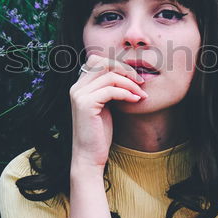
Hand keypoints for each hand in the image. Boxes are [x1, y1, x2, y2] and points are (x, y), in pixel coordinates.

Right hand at [69, 53, 148, 169]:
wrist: (89, 157)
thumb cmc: (99, 133)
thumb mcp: (106, 106)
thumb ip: (110, 89)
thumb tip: (128, 73)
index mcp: (80, 86)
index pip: (98, 60)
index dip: (118, 64)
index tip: (134, 77)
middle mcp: (76, 88)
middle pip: (103, 62)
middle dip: (125, 69)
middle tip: (140, 81)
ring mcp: (79, 95)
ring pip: (109, 76)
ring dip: (130, 83)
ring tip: (141, 94)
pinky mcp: (85, 105)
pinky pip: (111, 90)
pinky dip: (126, 93)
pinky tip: (136, 100)